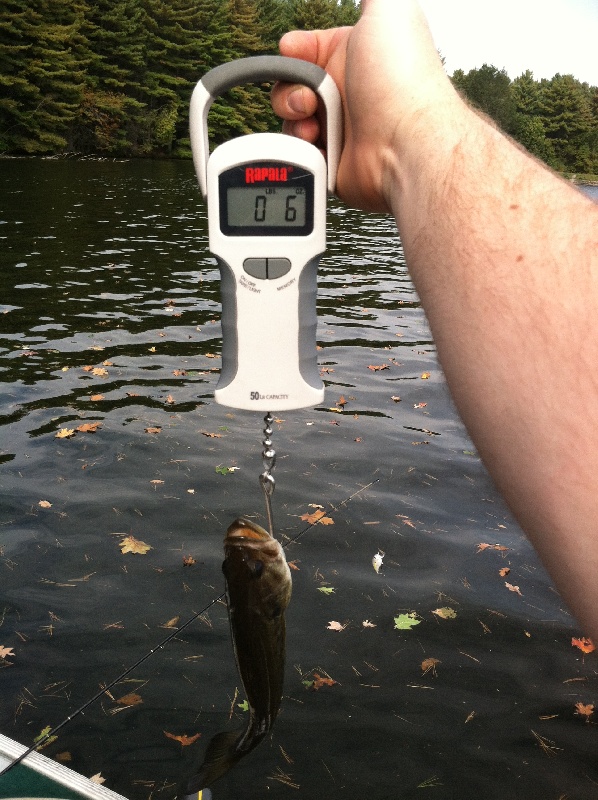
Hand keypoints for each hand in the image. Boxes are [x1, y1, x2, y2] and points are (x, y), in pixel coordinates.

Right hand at [270, 0, 454, 212]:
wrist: (406, 144)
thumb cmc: (404, 80)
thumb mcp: (390, 9)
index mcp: (354, 58)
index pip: (307, 49)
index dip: (293, 51)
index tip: (291, 51)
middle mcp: (348, 94)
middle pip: (293, 88)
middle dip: (289, 91)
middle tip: (309, 100)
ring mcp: (340, 131)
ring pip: (293, 123)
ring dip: (293, 122)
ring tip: (313, 127)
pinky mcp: (333, 164)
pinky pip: (300, 156)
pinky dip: (300, 152)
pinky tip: (317, 147)